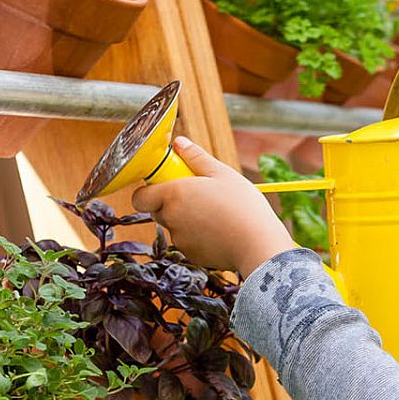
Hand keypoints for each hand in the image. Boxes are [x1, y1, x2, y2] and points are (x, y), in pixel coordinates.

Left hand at [132, 137, 295, 276]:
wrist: (258, 246)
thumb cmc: (242, 206)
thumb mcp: (222, 173)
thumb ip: (196, 157)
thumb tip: (179, 143)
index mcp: (174, 194)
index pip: (140, 196)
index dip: (150, 190)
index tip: (169, 183)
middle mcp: (171, 219)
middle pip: (158, 210)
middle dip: (172, 203)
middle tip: (198, 195)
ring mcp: (180, 240)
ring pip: (175, 227)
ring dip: (187, 220)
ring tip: (216, 214)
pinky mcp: (192, 256)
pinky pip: (189, 242)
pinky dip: (199, 237)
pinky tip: (220, 230)